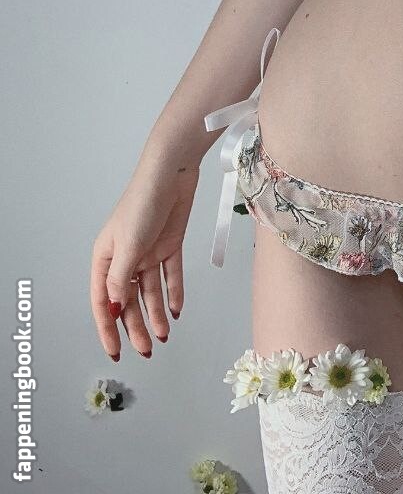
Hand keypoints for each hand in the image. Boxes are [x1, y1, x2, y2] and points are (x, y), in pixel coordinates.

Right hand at [90, 158, 199, 361]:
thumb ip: (121, 278)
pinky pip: (170, 274)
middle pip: (128, 299)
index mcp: (105, 257)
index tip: (115, 351)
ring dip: (156, 314)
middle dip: (135, 326)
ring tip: (163, 336)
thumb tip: (114, 308)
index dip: (108, 327)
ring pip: (150, 291)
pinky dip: (173, 292)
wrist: (171, 172)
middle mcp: (125, 257)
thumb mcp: (128, 244)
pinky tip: (177, 310)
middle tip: (146, 349)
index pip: (104, 300)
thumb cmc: (142, 202)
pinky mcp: (169, 244)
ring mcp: (148, 251)